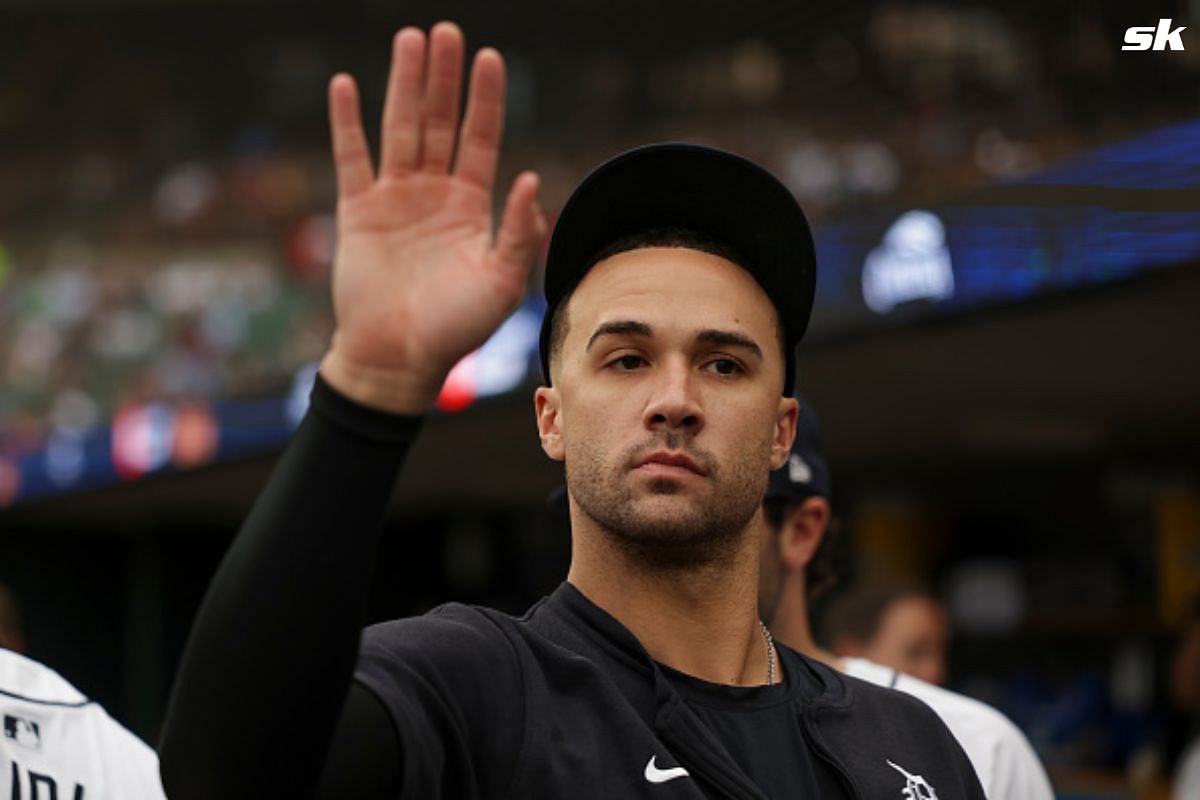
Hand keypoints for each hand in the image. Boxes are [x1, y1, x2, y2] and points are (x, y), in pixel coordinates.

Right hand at [320, 22, 546, 412]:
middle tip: (446, 32)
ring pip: (399, 129)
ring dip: (403, 85)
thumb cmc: (456, 328)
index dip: (485, 100)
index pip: (480, 139)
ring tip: (410, 40)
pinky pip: (351, 158)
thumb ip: (518, 233)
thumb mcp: (501, 283)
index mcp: (471, 206)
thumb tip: (530, 180)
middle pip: (439, 122)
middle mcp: (434, 194)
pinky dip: (347, 122)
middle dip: (443, 78)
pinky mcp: (357, 212)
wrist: (399, 358)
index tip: (490, 58)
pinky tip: (346, 85)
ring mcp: (394, 199)